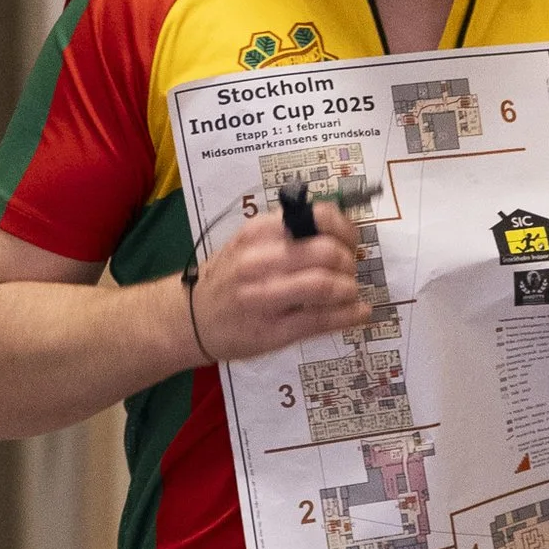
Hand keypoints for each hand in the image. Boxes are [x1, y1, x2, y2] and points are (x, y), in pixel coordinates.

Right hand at [186, 204, 367, 362]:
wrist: (189, 319)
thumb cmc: (225, 279)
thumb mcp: (247, 244)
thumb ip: (286, 234)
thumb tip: (338, 230)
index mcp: (257, 233)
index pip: (317, 217)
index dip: (345, 228)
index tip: (349, 240)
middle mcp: (259, 262)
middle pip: (326, 252)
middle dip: (349, 261)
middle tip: (349, 270)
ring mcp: (264, 298)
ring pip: (325, 285)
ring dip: (349, 288)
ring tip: (349, 292)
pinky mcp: (273, 330)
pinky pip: (321, 320)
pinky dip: (349, 315)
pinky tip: (359, 312)